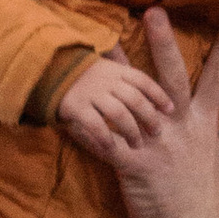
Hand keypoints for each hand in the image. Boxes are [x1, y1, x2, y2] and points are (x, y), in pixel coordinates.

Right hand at [55, 50, 176, 162]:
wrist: (48, 71)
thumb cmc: (84, 76)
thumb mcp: (107, 69)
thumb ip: (126, 78)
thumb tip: (152, 93)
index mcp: (117, 71)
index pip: (144, 81)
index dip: (159, 96)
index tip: (170, 110)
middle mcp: (106, 80)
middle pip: (135, 100)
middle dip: (149, 119)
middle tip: (157, 134)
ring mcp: (91, 93)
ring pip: (119, 113)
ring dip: (131, 131)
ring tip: (137, 145)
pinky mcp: (76, 106)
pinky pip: (95, 124)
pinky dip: (105, 137)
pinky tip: (112, 148)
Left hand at [87, 6, 218, 217]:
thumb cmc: (205, 205)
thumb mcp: (216, 172)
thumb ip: (218, 150)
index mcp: (204, 126)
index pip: (218, 77)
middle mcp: (181, 129)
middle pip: (172, 77)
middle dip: (164, 42)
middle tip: (154, 10)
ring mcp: (157, 145)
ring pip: (132, 101)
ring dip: (113, 74)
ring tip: (97, 50)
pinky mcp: (134, 166)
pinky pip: (106, 140)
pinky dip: (88, 126)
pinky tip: (70, 109)